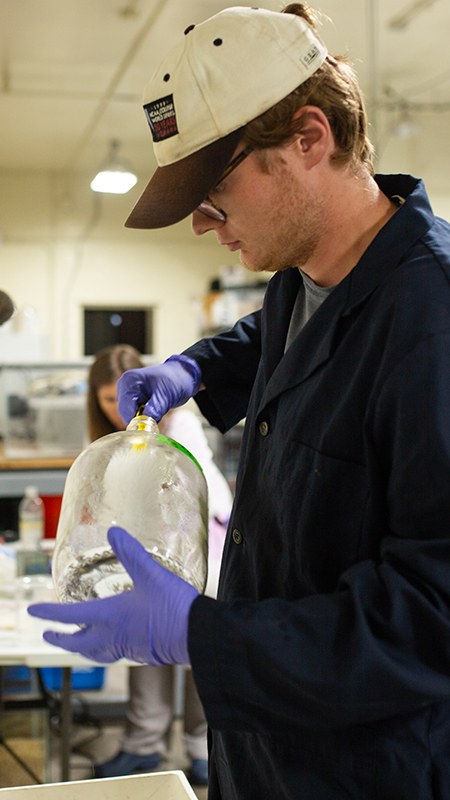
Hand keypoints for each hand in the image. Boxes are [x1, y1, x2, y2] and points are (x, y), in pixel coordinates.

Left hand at [28, 527, 198, 664]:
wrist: (197, 635)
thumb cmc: (173, 607)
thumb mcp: (150, 573)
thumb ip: (131, 553)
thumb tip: (114, 533)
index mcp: (109, 617)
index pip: (69, 616)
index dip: (49, 614)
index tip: (33, 613)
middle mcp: (113, 635)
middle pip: (77, 643)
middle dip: (60, 638)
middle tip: (48, 634)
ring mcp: (128, 646)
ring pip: (95, 652)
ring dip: (81, 647)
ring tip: (78, 643)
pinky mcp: (143, 652)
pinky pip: (115, 653)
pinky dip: (105, 648)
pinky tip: (115, 640)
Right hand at [117, 355, 201, 423]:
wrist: (182, 376)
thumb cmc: (175, 380)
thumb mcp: (167, 395)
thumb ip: (155, 409)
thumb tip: (146, 424)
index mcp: (129, 381)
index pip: (125, 408)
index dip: (135, 420)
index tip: (148, 428)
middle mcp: (124, 386)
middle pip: (125, 412)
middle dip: (139, 420)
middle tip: (156, 419)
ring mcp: (128, 393)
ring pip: (130, 415)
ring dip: (143, 418)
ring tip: (158, 409)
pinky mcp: (133, 399)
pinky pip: (135, 414)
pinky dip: (145, 416)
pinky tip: (155, 409)